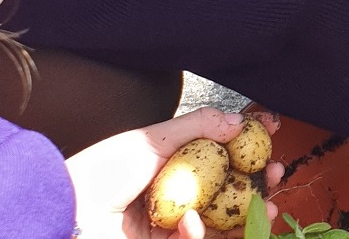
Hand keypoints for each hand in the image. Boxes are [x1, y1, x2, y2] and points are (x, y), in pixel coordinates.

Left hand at [66, 107, 285, 238]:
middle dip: (259, 184)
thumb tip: (241, 120)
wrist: (70, 211)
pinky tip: (190, 222)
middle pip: (229, 191)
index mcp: (174, 164)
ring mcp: (173, 224)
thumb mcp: (153, 138)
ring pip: (223, 223)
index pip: (221, 155)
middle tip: (277, 173)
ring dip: (249, 215)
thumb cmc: (103, 171)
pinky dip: (199, 233)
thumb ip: (199, 127)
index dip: (248, 148)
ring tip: (268, 205)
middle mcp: (178, 195)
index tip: (271, 136)